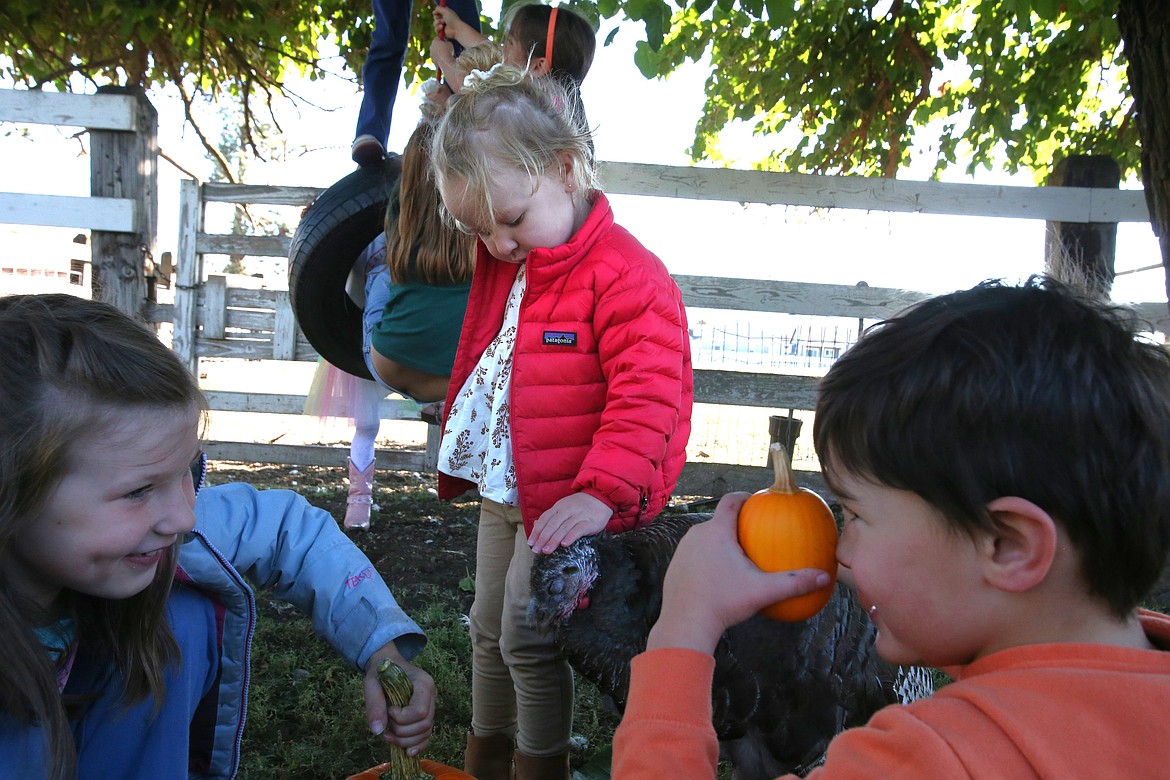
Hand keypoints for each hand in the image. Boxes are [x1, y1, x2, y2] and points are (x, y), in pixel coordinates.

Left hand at [362, 642, 436, 754]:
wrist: (387, 665)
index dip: (402, 718)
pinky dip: (418, 745)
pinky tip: (407, 752)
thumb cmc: (380, 672)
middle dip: (402, 732)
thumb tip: (377, 731)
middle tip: (385, 726)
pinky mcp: (427, 714)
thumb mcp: (372, 684)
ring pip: (426, 732)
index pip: (420, 711)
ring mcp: (431, 705)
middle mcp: (432, 695)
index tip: (389, 710)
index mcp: (423, 683)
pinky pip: (427, 735)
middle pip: (424, 724)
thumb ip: (374, 705)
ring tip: (388, 736)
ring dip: (406, 740)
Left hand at [430, 37, 455, 71]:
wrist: (446, 61)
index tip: (444, 41)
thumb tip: (446, 43)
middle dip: (439, 46)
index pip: (437, 38)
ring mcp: (431, 54)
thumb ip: (447, 42)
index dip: (441, 39)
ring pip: (435, 52)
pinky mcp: (432, 60)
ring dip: (438, 52)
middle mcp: (431, 47)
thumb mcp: (450, 44)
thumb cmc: (448, 51)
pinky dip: (438, 58)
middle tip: (445, 48)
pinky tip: (443, 59)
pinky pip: (436, 58)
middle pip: (435, 45)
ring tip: (445, 55)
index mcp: (434, 41)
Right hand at [432, 5, 472, 42]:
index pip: (437, 11)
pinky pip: (435, 29)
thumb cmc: (453, 20)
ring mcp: (442, 25)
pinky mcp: (441, 31)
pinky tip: (442, 28)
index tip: (438, 13)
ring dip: (437, 23)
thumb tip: (433, 12)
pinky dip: (438, 28)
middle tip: (443, 20)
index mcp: (445, 13)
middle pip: (435, 17)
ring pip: (434, 23)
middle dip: (437, 18)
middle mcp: (444, 18)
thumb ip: (439, 8)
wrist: (456, 29)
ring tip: (443, 24)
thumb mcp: (446, 11)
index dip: (436, 12)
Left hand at [528, 492, 613, 552]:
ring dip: (554, 540)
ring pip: (563, 528)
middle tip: (536, 550)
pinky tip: (564, 544)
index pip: (545, 519)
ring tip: (547, 550)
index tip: (531, 543)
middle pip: (552, 524)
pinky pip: (578, 529)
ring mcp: (578, 515)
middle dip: (543, 538)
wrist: (601, 497)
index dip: (537, 531)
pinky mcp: (590, 522)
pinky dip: (570, 536)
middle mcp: (567, 510)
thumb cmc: (581, 506)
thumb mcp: (564, 507)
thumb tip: (536, 525)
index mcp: (559, 507)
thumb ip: (551, 517)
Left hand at [646, 493, 831, 654]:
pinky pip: (695, 553)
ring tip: (737, 552)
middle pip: (719, 520)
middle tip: (753, 531)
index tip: (757, 499)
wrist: (684, 623)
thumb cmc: (723, 603)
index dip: (744, 496)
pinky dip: (708, 556)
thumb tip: (824, 577)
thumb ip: (794, 583)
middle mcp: (696, 534)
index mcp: (716, 531)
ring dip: (720, 540)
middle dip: (736, 523)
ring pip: (705, 537)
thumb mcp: (763, 592)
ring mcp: (683, 549)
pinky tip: (720, 573)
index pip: (730, 501)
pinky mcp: (676, 565)